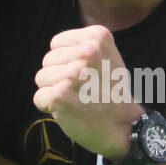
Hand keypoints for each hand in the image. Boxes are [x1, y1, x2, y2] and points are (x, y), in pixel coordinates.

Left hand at [33, 27, 141, 157]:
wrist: (126, 127)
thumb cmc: (112, 94)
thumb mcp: (107, 57)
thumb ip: (82, 47)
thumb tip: (54, 49)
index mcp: (98, 36)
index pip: (57, 44)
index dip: (66, 62)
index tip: (87, 75)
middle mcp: (86, 52)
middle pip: (47, 61)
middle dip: (59, 77)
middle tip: (84, 90)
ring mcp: (72, 74)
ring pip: (41, 78)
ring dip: (55, 92)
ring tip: (78, 99)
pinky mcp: (60, 95)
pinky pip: (39, 98)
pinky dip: (50, 108)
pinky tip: (71, 110)